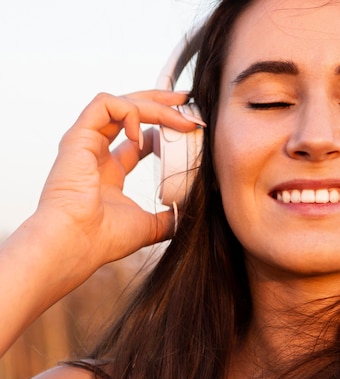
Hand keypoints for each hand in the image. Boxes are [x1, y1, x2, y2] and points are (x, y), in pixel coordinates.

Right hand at [34, 90, 200, 282]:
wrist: (76, 243)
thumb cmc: (103, 239)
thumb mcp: (148, 227)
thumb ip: (168, 219)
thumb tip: (189, 215)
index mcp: (109, 172)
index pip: (139, 139)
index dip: (164, 128)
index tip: (190, 128)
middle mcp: (96, 153)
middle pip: (130, 114)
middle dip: (161, 103)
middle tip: (187, 101)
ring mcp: (85, 143)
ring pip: (121, 104)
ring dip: (154, 105)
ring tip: (180, 117)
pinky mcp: (78, 136)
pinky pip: (105, 104)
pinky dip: (129, 111)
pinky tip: (144, 134)